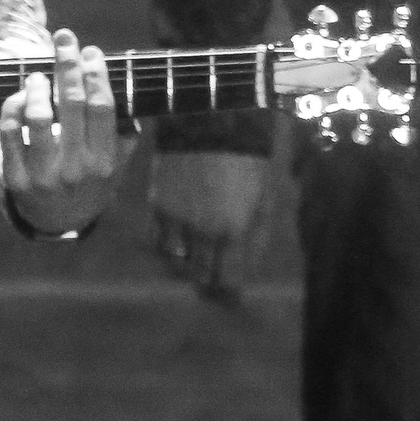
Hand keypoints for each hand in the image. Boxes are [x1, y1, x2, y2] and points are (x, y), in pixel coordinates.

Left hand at [0, 28, 132, 233]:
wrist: (59, 222)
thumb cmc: (90, 181)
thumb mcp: (115, 164)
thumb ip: (123, 133)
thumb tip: (127, 93)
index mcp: (105, 161)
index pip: (102, 109)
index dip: (96, 76)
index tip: (91, 51)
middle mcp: (77, 168)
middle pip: (72, 106)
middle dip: (68, 66)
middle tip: (63, 38)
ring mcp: (45, 174)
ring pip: (39, 118)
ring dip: (37, 88)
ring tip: (38, 74)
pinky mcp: (16, 179)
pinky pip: (10, 134)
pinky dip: (12, 108)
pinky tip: (19, 95)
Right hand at [150, 151, 269, 302]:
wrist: (211, 124)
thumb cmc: (248, 163)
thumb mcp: (265, 201)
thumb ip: (256, 238)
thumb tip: (245, 267)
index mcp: (233, 233)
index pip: (228, 281)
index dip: (229, 293)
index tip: (231, 296)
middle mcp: (200, 233)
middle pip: (198, 275)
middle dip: (207, 282)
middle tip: (212, 282)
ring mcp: (174, 220)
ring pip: (173, 260)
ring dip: (184, 263)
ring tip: (192, 260)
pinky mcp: (155, 205)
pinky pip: (154, 238)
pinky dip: (163, 244)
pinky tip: (173, 240)